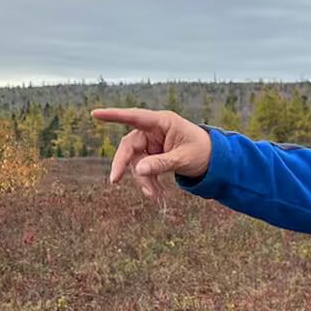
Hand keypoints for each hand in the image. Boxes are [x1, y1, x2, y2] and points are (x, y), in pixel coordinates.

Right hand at [90, 108, 211, 199]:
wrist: (215, 161)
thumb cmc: (203, 152)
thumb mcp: (183, 159)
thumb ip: (161, 163)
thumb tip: (138, 170)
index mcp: (163, 122)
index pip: (134, 117)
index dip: (114, 115)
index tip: (95, 114)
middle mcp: (154, 130)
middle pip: (130, 145)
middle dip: (123, 164)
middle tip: (115, 181)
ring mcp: (153, 143)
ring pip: (136, 161)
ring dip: (142, 180)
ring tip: (155, 196)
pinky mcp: (153, 155)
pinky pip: (143, 168)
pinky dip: (148, 181)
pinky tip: (156, 194)